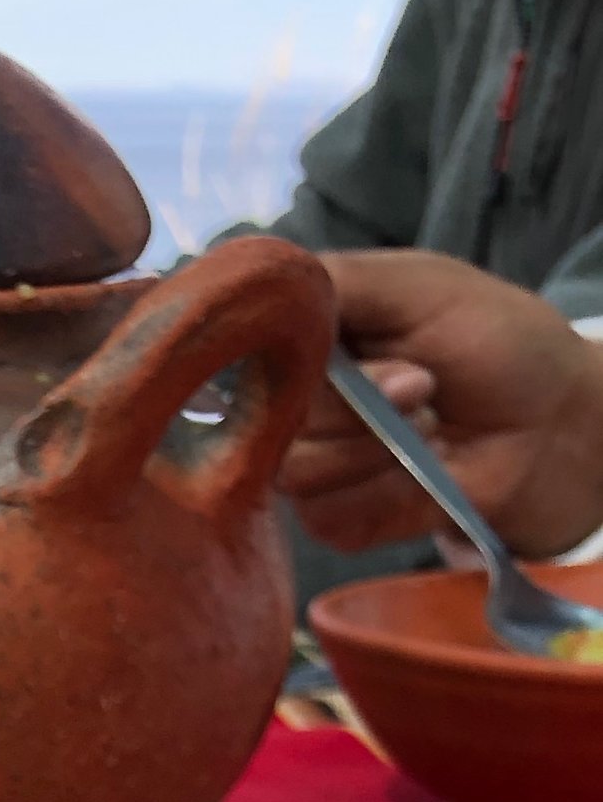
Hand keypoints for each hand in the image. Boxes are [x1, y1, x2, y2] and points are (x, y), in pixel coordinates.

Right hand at [279, 248, 602, 558]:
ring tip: (431, 426)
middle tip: (423, 383)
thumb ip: (339, 281)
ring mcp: (313, 465)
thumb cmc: (498, 343)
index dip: (283, 356)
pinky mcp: (337, 520)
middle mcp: (298, 403)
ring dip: (374, 449)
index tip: (349, 350)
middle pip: (268, 417)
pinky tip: (426, 473)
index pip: (248, 350)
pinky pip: (328, 517)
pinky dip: (387, 493)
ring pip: (296, 471)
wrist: (554, 426)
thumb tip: (264, 292)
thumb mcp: (420, 285)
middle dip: (356, 403)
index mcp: (309, 338)